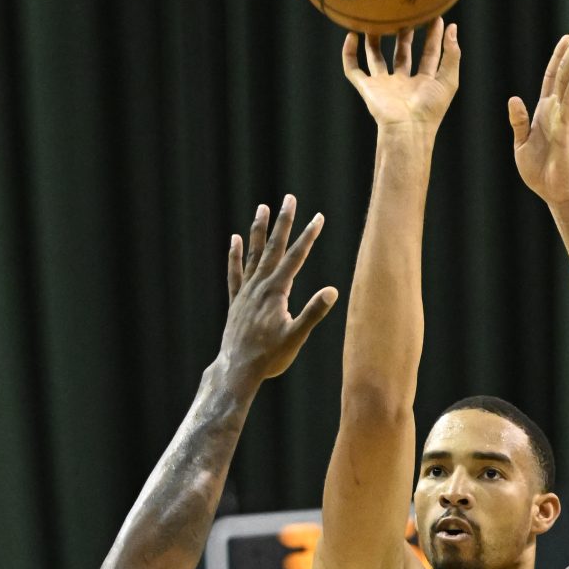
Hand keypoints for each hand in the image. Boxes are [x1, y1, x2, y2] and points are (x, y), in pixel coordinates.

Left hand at [222, 195, 336, 383]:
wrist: (237, 369)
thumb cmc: (269, 357)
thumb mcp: (296, 337)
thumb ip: (313, 313)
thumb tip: (333, 291)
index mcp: (276, 291)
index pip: (296, 257)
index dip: (308, 236)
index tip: (318, 217)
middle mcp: (259, 285)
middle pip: (274, 247)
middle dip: (284, 222)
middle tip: (290, 198)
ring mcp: (246, 292)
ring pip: (254, 254)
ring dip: (260, 230)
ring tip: (263, 207)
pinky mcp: (236, 301)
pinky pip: (236, 272)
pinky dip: (236, 255)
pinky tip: (236, 240)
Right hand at [342, 19, 459, 134]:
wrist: (407, 129)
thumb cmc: (430, 110)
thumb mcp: (448, 79)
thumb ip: (451, 54)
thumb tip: (452, 27)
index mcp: (423, 83)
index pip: (428, 54)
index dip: (433, 36)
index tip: (435, 15)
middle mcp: (403, 83)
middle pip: (402, 53)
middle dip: (404, 34)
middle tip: (406, 12)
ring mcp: (384, 85)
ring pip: (376, 57)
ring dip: (375, 39)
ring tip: (376, 16)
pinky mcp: (367, 88)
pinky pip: (353, 69)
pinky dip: (348, 53)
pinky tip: (350, 35)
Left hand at [509, 19, 568, 206]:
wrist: (556, 193)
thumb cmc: (541, 173)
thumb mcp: (521, 144)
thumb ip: (518, 121)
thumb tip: (514, 98)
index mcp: (544, 111)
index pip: (551, 76)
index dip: (558, 56)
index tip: (567, 37)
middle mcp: (556, 108)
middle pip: (565, 69)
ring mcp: (563, 116)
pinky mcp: (566, 128)